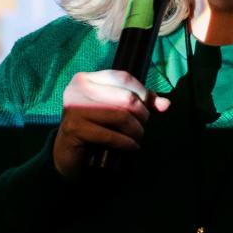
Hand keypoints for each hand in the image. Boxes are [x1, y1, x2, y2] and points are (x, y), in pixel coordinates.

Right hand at [52, 70, 170, 179]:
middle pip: (126, 97)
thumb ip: (140, 102)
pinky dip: (127, 143)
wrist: (67, 154)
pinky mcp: (74, 129)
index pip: (123, 77)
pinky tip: (131, 147)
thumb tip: (165, 104)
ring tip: (137, 138)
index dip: (142, 93)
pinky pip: (111, 135)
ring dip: (136, 131)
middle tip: (141, 128)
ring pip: (121, 116)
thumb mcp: (115, 110)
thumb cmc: (93, 128)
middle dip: (141, 115)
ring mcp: (74, 109)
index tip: (150, 108)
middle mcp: (78, 89)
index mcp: (86, 79)